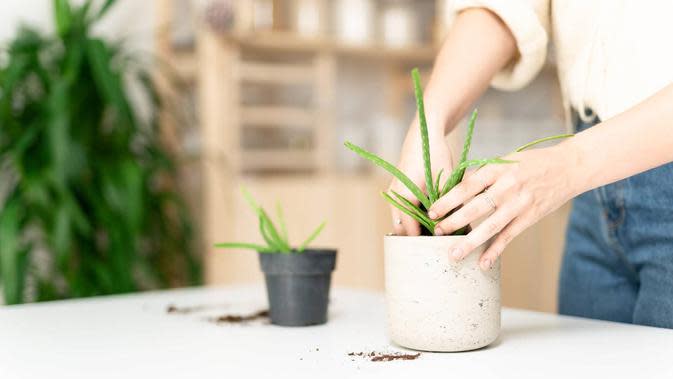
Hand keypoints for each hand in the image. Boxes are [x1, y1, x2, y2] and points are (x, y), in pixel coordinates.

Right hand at [389, 118, 453, 235]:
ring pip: (400, 221)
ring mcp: (393, 193)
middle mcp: (394, 196)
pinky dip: (412, 217)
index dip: (424, 240)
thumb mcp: (446, 181)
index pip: (409, 229)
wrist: (424, 135)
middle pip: (401, 229)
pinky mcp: (396, 189)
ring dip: (414, 227)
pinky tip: (430, 218)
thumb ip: (447, 205)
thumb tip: (454, 228)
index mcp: (404, 195)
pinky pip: (401, 211)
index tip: (439, 246)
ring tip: (435, 231)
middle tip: (437, 243)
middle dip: (417, 237)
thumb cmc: (436, 155)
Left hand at [428, 143, 580, 268]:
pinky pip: (509, 236)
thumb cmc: (531, 162)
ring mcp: (519, 204)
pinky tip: (483, 263)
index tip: (432, 212)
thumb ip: (483, 175)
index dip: (448, 200)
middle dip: (454, 222)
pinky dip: (495, 251)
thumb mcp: (505, 160)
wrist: (569, 166)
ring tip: (453, 254)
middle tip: (436, 232)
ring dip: (470, 242)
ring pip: (491, 226)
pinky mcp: (530, 217)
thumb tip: (455, 190)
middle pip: (476, 207)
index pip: (467, 186)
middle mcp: (507, 187)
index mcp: (497, 169)